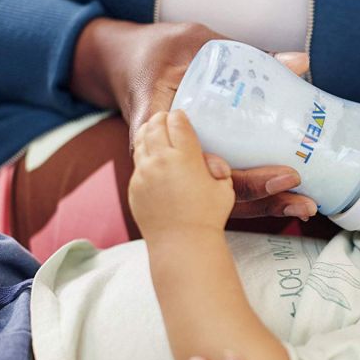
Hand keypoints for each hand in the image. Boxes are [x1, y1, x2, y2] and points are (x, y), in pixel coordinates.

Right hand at [71, 18, 317, 219]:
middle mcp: (169, 158)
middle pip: (218, 192)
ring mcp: (182, 166)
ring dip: (263, 206)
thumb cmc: (157, 54)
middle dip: (264, 199)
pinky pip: (222, 190)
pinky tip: (286, 198)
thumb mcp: (196, 44)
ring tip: (302, 206)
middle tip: (302, 200)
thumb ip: (247, 54)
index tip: (281, 175)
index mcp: (164, 129)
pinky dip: (254, 196)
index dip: (244, 177)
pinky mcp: (194, 166)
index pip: (205, 166)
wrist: (126, 65)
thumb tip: (301, 63)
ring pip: (221, 198)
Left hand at [129, 110, 233, 240]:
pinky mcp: (135, 186)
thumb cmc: (208, 216)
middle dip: (162, 118)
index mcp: (185, 156)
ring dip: (149, 132)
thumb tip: (207, 160)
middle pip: (156, 125)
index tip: (182, 116)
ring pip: (141, 140)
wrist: (182, 242)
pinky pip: (138, 163)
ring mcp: (144, 173)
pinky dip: (144, 155)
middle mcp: (161, 160)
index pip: (177, 122)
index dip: (180, 116)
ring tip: (154, 130)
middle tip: (166, 117)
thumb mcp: (224, 187)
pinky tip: (151, 158)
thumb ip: (216, 167)